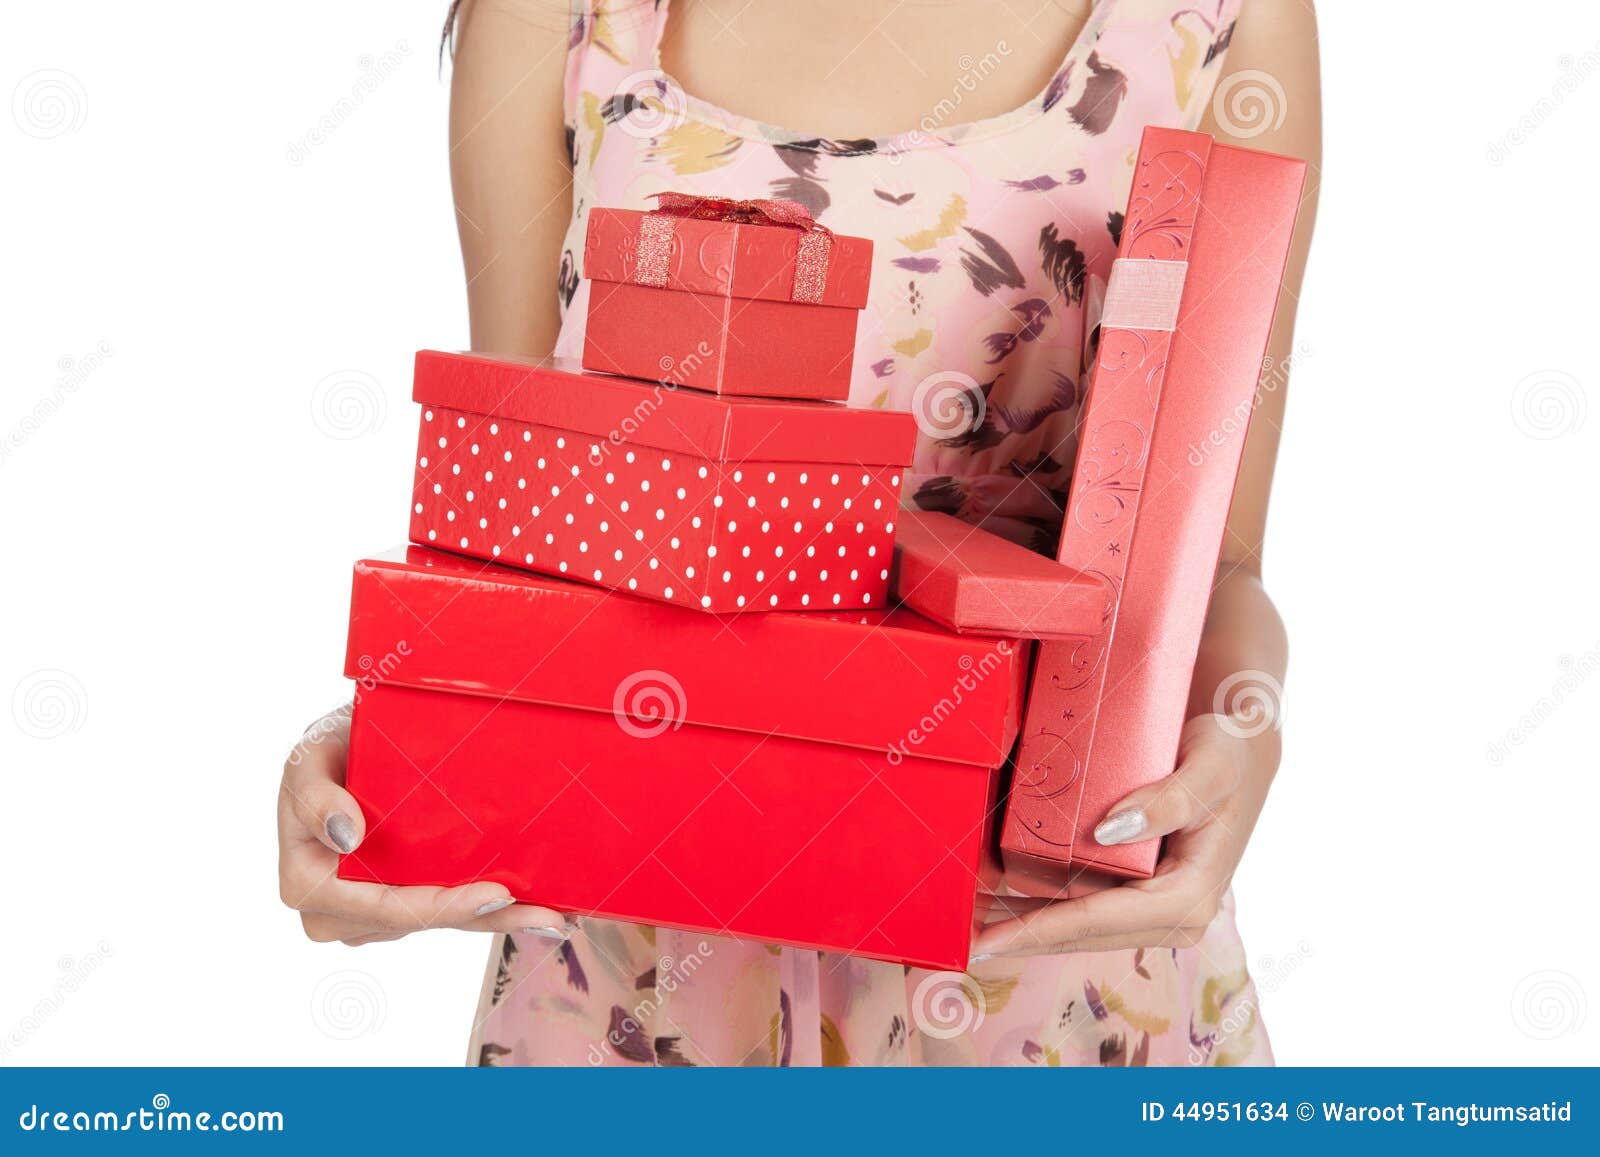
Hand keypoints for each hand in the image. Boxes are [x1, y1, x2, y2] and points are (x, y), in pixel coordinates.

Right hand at [278, 706, 571, 945]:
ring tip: (556, 914)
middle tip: (545, 913)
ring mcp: (375, 912)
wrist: (347, 746)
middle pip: (421, 922)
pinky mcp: (407, 899)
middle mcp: (340, 911)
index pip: (382, 906)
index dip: (439, 906)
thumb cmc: (326, 750)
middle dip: (485, 919)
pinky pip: (452, 909)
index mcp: (307, 883)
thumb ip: (314, 794)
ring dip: (501, 919)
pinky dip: (496, 910)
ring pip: (444, 922)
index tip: (496, 892)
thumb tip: (345, 835)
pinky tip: (542, 911)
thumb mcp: (308, 757)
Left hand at [971, 713, 1275, 958]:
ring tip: (971, 923)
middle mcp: (1176, 916)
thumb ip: (1170, 799)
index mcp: (1191, 896)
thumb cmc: (1228, 752)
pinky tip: (1004, 903)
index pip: (1100, 920)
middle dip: (1022, 938)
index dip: (1040, 932)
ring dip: (1027, 928)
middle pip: (1084, 934)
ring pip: (1081, 928)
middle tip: (961, 938)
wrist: (1242, 748)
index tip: (989, 942)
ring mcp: (1159, 909)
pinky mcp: (1144, 895)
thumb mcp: (1211, 766)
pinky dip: (1045, 909)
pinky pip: (1088, 908)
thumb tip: (1110, 830)